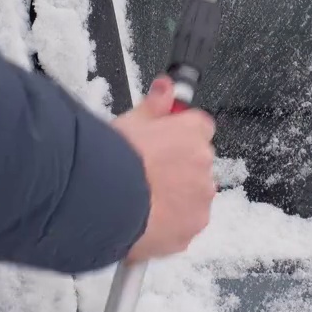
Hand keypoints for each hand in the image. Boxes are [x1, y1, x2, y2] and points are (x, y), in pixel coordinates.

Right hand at [112, 77, 216, 262]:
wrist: (107, 200)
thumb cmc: (114, 158)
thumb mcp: (130, 121)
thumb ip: (154, 103)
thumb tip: (166, 86)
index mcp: (192, 132)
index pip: (199, 126)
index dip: (179, 134)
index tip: (164, 141)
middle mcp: (204, 163)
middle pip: (197, 163)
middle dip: (178, 168)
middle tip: (146, 174)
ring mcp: (201, 197)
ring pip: (193, 195)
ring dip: (177, 196)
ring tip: (143, 200)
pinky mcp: (193, 226)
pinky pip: (186, 222)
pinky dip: (172, 222)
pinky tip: (146, 219)